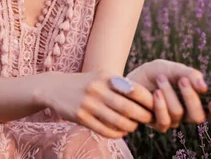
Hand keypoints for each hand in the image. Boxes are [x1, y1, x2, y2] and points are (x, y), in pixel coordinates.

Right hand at [40, 70, 155, 138]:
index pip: (135, 90)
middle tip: (150, 120)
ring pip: (118, 122)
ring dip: (131, 127)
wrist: (55, 87)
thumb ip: (120, 85)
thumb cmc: (85, 83)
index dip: (149, 100)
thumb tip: (147, 99)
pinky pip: (104, 130)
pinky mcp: (80, 117)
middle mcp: (97, 89)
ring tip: (134, 126)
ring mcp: (88, 103)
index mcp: (106, 76)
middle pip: (128, 108)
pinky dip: (117, 133)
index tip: (156, 106)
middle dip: (143, 116)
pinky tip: (120, 132)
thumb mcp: (101, 77)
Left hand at [126, 59, 210, 131]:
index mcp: (196, 102)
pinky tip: (155, 92)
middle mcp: (187, 115)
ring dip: (169, 93)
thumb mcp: (173, 68)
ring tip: (161, 78)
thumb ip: (190, 74)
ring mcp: (172, 121)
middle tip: (182, 80)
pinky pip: (164, 121)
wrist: (133, 76)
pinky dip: (160, 104)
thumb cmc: (157, 72)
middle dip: (190, 97)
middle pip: (198, 116)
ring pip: (178, 113)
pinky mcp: (157, 124)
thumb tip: (204, 87)